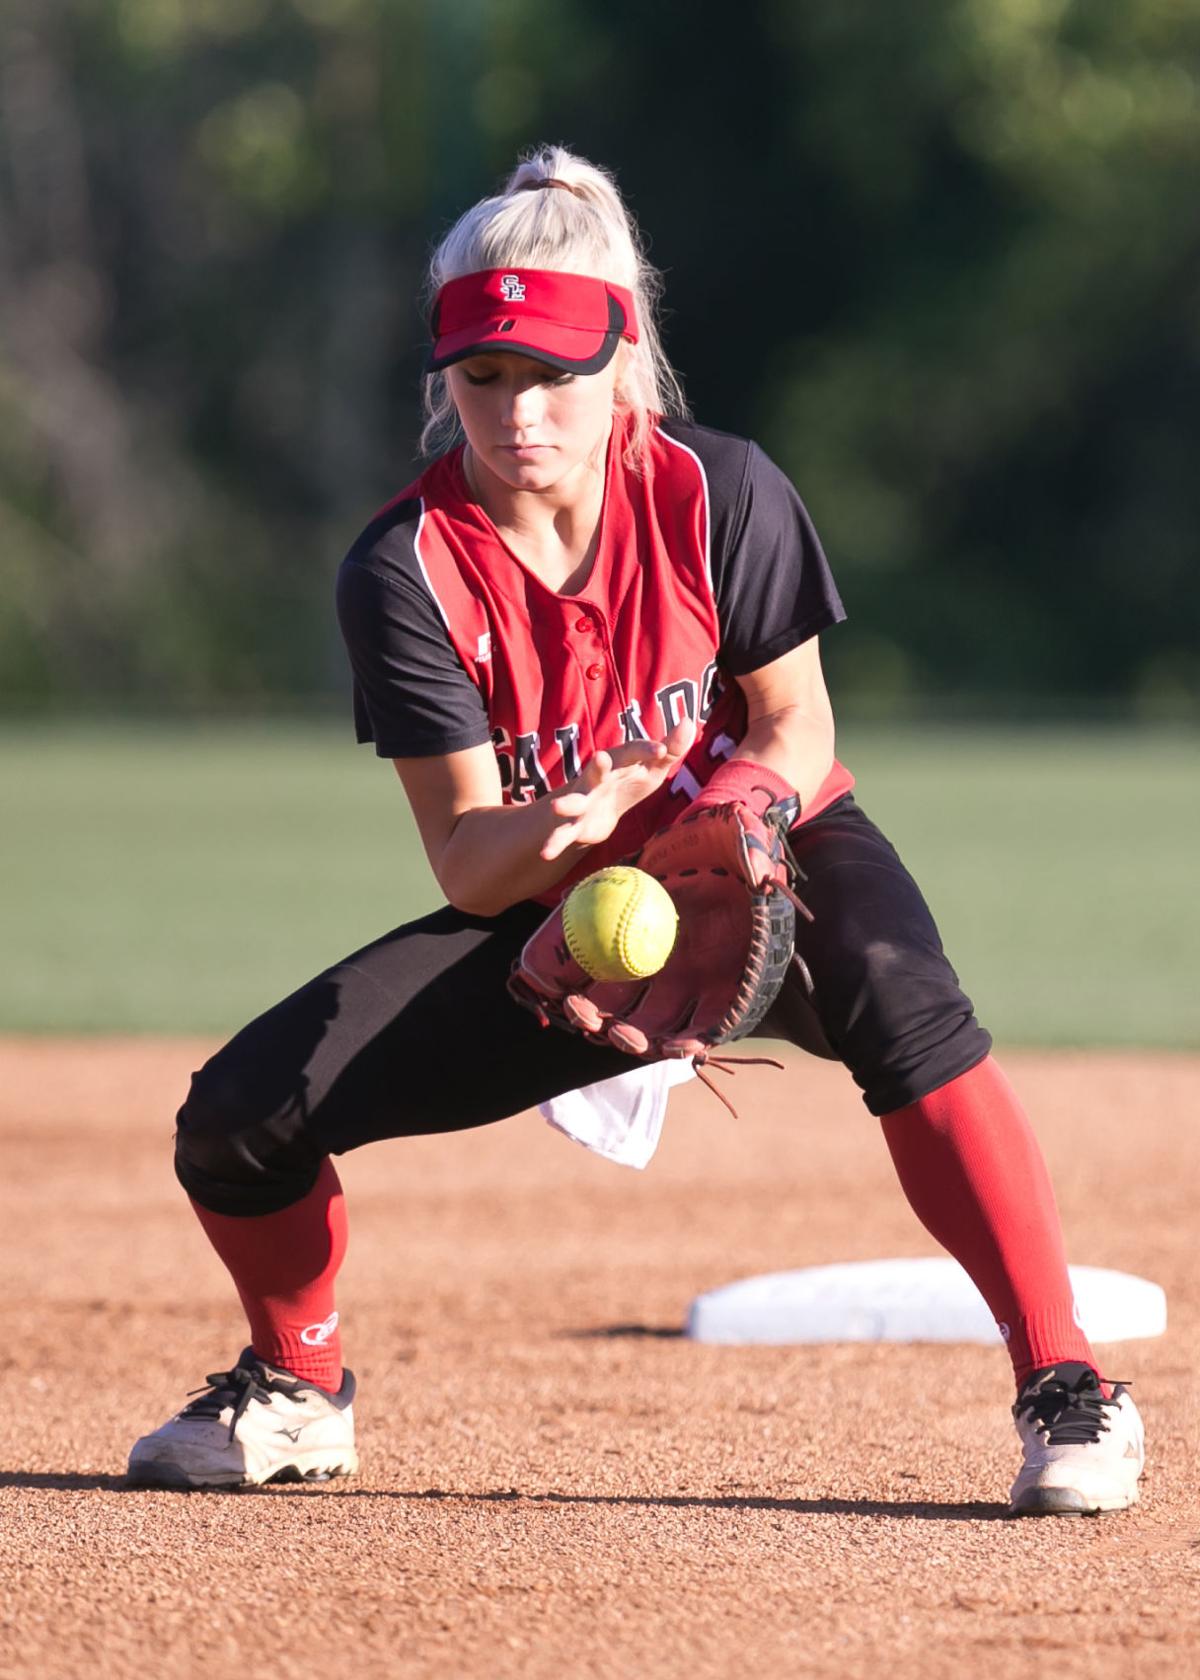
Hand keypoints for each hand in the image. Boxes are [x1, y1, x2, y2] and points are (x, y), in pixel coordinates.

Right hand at [539, 717, 695, 861]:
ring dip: (566, 804)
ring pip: (572, 802)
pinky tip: (546, 853)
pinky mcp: (576, 824)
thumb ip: (672, 747)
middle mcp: (597, 778)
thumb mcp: (653, 767)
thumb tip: (690, 720)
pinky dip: (554, 842)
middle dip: (597, 766)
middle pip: (597, 770)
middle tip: (599, 757)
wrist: (600, 810)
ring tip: (556, 807)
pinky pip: (563, 833)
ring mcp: (583, 801)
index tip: (662, 752)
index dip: (646, 750)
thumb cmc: (630, 781)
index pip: (633, 752)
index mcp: (618, 762)